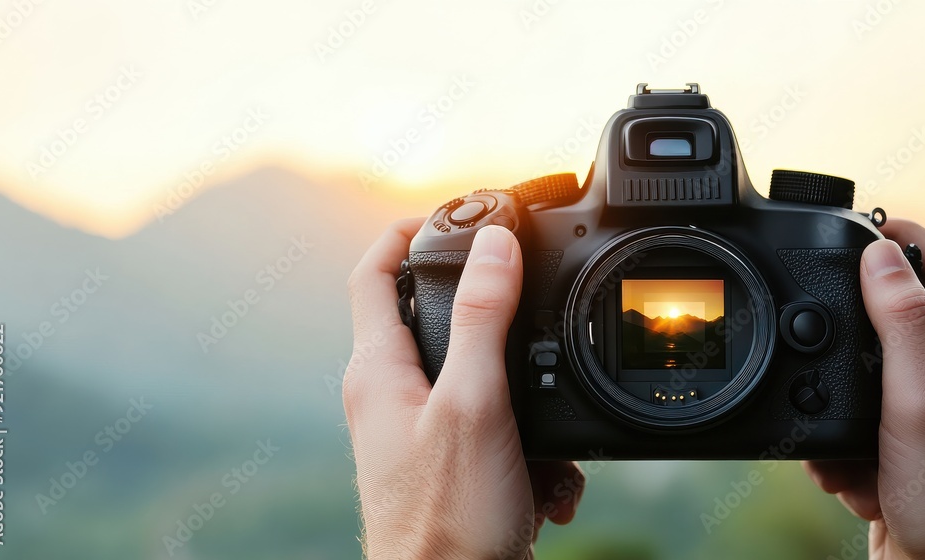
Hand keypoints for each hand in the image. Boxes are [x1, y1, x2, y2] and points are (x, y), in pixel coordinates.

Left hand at [344, 220, 584, 559]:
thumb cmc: (448, 519)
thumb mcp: (476, 405)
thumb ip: (484, 320)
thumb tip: (494, 244)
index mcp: (379, 370)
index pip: (371, 271)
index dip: (404, 229)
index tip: (449, 212)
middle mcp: (390, 395)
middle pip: (431, 317)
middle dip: (489, 309)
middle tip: (529, 299)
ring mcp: (419, 431)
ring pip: (478, 379)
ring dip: (526, 395)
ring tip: (552, 439)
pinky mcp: (451, 465)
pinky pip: (496, 431)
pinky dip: (532, 448)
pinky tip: (552, 485)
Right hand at [803, 220, 924, 558]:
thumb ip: (905, 327)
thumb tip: (881, 258)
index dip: (912, 240)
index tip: (869, 221)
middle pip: (903, 319)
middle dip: (854, 325)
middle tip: (816, 313)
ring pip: (865, 374)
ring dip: (835, 399)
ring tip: (828, 427)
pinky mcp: (893, 452)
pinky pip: (850, 425)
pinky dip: (832, 445)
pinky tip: (837, 471)